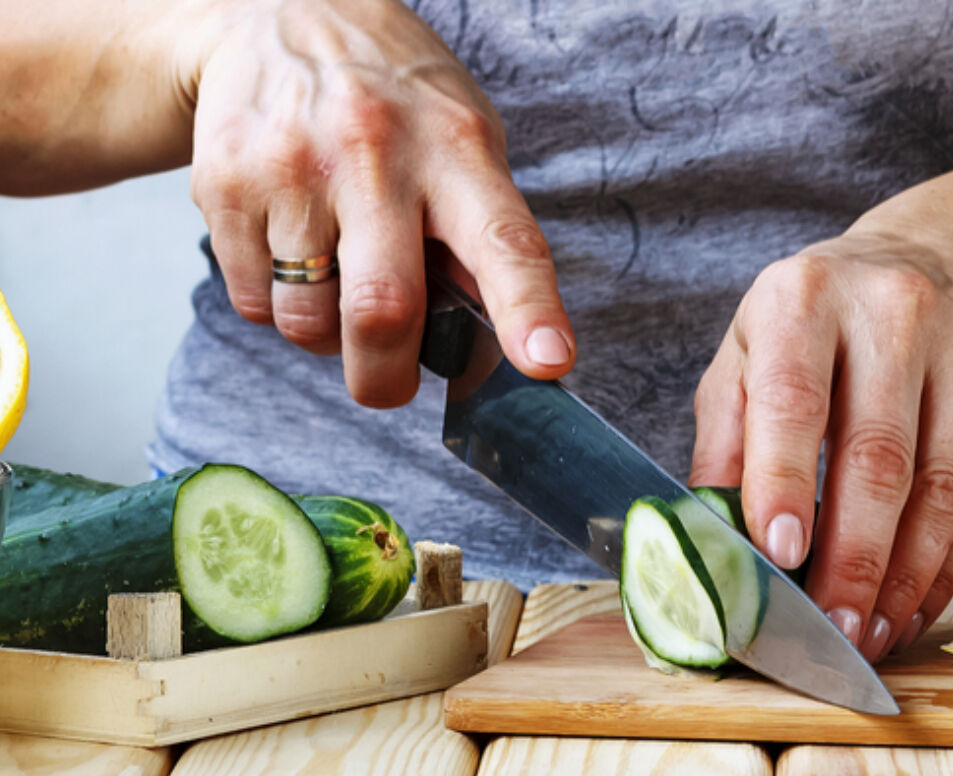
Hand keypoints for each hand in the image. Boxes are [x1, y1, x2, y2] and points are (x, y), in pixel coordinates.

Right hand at [186, 0, 572, 405]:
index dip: (529, 311)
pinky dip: (276, 306)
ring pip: (306, 321)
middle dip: (386, 377)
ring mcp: (293, 169)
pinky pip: (253, 302)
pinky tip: (292, 253)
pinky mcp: (225, 184)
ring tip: (336, 288)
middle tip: (391, 381)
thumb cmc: (394, 98)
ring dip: (325, 338)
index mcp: (456, 150)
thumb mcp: (463, 138)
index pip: (504, 242)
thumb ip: (481, 233)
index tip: (547, 363)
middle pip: (382, 310)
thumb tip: (499, 344)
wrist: (277, 13)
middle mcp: (375, 156)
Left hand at [691, 232, 952, 662]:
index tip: (778, 556)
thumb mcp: (748, 354)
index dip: (785, 482)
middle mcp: (895, 313)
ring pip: (942, 489)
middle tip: (829, 627)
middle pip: (879, 457)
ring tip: (869, 634)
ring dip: (904, 578)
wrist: (939, 264)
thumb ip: (725, 444)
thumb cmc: (818, 327)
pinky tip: (911, 607)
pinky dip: (945, 568)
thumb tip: (713, 546)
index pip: (796, 400)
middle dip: (853, 558)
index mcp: (806, 297)